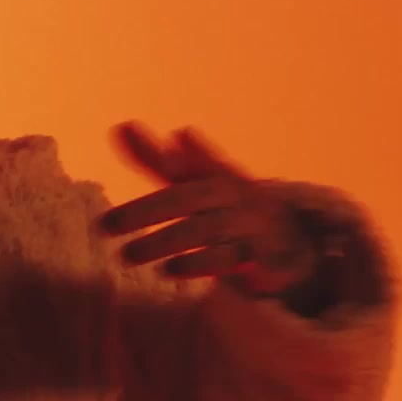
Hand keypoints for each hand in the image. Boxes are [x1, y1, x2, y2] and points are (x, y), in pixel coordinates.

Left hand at [99, 122, 322, 295]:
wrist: (296, 242)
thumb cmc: (235, 209)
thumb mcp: (200, 184)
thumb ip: (160, 162)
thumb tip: (122, 127)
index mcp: (219, 178)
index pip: (182, 166)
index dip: (154, 153)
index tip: (123, 131)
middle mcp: (236, 199)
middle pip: (190, 200)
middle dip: (148, 211)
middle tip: (106, 226)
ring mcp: (253, 229)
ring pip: (211, 234)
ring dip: (171, 244)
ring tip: (131, 255)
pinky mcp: (267, 260)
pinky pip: (242, 263)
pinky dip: (214, 266)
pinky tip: (177, 273)